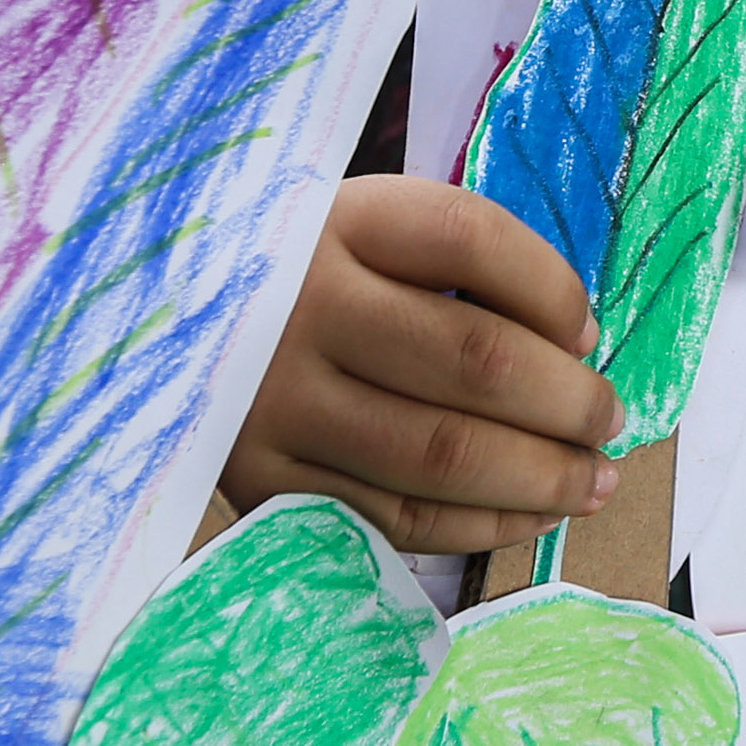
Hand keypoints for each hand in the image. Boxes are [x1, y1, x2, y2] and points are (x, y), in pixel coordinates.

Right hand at [221, 178, 621, 552]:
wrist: (135, 325)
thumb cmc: (284, 273)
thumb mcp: (352, 226)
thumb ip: (452, 262)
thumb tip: (572, 342)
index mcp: (332, 220)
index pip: (470, 239)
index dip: (553, 289)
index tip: (589, 330)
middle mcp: (299, 306)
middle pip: (475, 358)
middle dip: (569, 401)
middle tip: (610, 417)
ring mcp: (273, 401)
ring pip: (443, 453)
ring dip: (543, 475)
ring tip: (596, 480)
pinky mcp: (259, 480)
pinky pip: (395, 518)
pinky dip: (480, 525)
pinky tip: (531, 514)